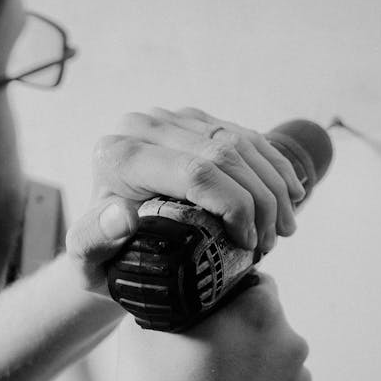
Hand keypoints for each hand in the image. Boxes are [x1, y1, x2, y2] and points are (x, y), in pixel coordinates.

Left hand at [65, 106, 305, 294]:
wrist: (108, 244)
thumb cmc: (101, 259)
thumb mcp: (89, 262)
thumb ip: (94, 241)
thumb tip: (121, 217)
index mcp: (119, 154)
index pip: (195, 171)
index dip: (234, 206)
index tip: (250, 243)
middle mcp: (143, 127)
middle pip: (223, 154)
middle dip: (261, 199)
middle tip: (274, 241)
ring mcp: (171, 119)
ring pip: (239, 142)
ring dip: (274, 184)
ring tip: (287, 227)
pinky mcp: (193, 120)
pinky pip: (244, 135)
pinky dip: (273, 164)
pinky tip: (291, 192)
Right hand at [115, 272, 311, 380]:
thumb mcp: (142, 335)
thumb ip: (163, 300)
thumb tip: (165, 292)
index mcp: (257, 308)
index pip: (247, 277)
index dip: (219, 289)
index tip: (199, 307)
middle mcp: (288, 338)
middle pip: (260, 315)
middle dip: (233, 325)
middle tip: (196, 348)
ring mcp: (296, 378)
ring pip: (267, 351)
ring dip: (244, 358)